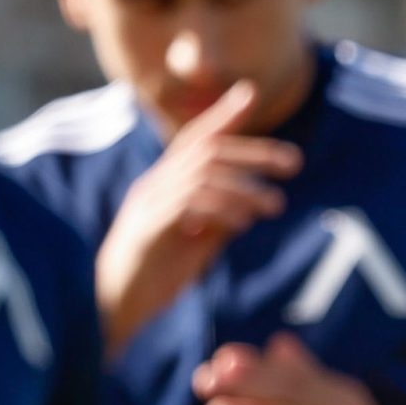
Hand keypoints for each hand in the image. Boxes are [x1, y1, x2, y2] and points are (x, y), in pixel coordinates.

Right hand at [97, 81, 302, 353]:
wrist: (111, 311)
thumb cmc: (153, 276)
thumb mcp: (196, 240)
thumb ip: (219, 216)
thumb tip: (252, 200)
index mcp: (165, 184)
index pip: (194, 138)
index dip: (222, 114)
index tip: (251, 93)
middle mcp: (154, 186)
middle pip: (206, 150)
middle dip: (254, 152)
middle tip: (294, 163)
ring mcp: (147, 206)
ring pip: (201, 175)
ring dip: (245, 187)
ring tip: (276, 204)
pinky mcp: (146, 231)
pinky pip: (187, 206)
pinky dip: (221, 209)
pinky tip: (243, 222)